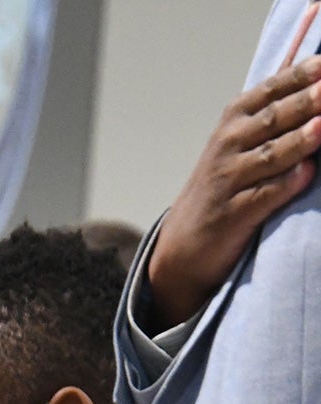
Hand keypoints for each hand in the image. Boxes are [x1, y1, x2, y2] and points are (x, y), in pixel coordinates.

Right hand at [148, 51, 320, 328]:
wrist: (182, 243)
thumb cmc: (222, 187)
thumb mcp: (238, 143)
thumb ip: (274, 111)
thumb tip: (316, 73)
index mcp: (233, 121)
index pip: (272, 90)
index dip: (303, 75)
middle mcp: (228, 146)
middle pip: (275, 118)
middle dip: (308, 101)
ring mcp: (228, 180)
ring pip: (271, 155)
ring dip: (301, 140)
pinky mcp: (234, 214)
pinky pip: (264, 196)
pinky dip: (286, 184)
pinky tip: (306, 173)